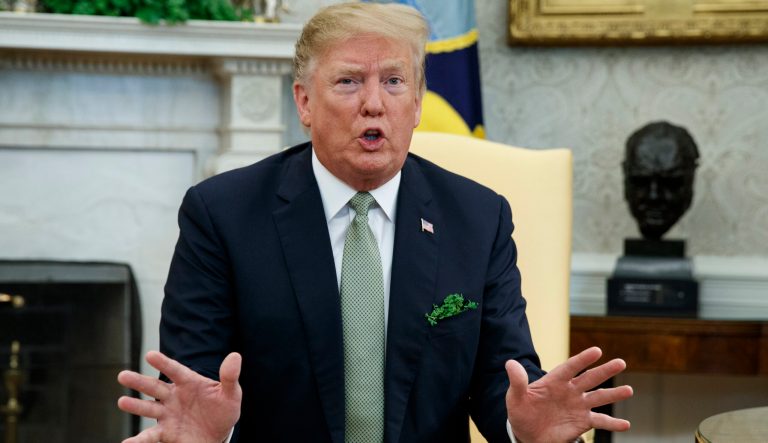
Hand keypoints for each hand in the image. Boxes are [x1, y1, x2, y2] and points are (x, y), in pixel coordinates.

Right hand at [117, 351, 241, 442]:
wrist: (219, 434)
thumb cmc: (223, 410)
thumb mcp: (231, 394)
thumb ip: (230, 377)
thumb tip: (235, 356)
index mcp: (188, 383)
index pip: (175, 370)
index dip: (163, 363)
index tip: (150, 354)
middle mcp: (173, 397)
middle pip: (154, 387)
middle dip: (139, 382)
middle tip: (122, 375)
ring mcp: (167, 414)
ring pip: (148, 409)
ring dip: (135, 406)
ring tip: (122, 402)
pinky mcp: (165, 432)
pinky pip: (150, 436)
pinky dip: (138, 441)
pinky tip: (128, 442)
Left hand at [505, 347, 632, 442]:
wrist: (527, 433)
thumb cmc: (522, 412)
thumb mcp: (515, 398)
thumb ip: (517, 382)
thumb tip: (510, 363)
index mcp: (554, 381)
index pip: (570, 367)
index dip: (583, 359)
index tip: (597, 351)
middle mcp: (570, 390)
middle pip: (589, 378)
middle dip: (604, 371)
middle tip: (621, 363)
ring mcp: (578, 405)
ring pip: (598, 397)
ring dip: (613, 394)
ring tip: (628, 390)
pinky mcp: (582, 422)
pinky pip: (600, 421)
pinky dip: (613, 424)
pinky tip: (625, 424)